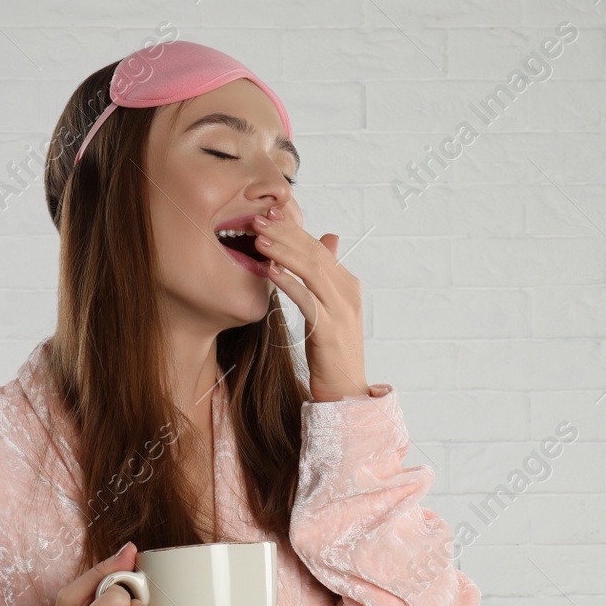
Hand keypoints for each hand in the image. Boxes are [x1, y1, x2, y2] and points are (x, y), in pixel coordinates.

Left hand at [252, 200, 369, 401]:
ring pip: (311, 271)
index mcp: (348, 284)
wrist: (345, 389)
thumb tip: (329, 238)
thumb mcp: (329, 308)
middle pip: (315, 253)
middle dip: (285, 233)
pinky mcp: (329, 330)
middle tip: (258, 218)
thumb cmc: (332, 351)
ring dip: (283, 251)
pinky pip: (307, 299)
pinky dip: (288, 282)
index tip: (268, 215)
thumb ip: (326, 274)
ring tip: (258, 238)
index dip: (293, 229)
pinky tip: (270, 271)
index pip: (319, 247)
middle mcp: (348, 293)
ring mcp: (341, 311)